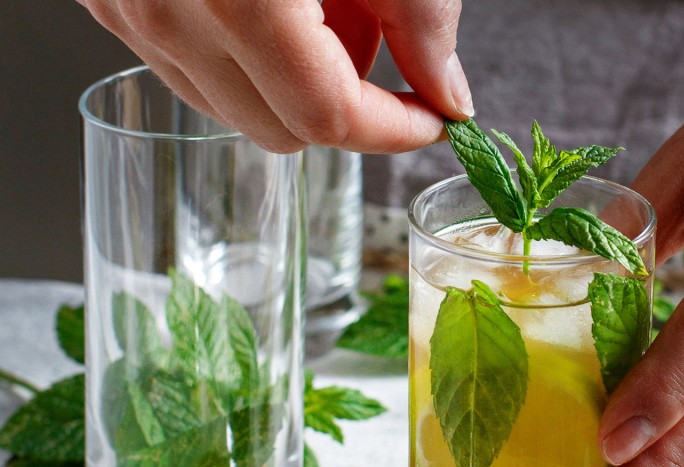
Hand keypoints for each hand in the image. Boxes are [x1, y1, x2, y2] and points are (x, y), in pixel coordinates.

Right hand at [76, 0, 471, 152]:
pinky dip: (246, 49)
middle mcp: (167, 12)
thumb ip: (424, 23)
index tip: (432, 117)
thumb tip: (446, 93)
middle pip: (279, 128)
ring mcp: (129, 7)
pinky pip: (190, 61)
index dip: (394, 128)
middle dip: (346, 102)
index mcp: (241, 0)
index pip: (328, 119)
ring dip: (294, 77)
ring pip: (233, 102)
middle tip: (382, 37)